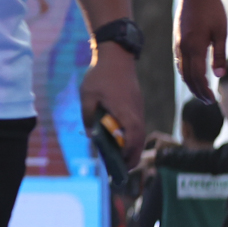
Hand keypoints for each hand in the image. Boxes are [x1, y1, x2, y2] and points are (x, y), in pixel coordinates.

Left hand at [79, 46, 144, 167]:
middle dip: (132, 156)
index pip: (132, 138)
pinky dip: (132, 136)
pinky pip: (137, 125)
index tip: (121, 166)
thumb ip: (88, 116)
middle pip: (139, 140)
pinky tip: (120, 142)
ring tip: (121, 161)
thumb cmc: (100, 76)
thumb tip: (90, 134)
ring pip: (139, 133)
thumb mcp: (87, 96)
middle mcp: (136, 112)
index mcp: (125, 112)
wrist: (117, 55)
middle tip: (121, 171)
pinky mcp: (136, 105)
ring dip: (133, 147)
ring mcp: (138, 108)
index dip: (128, 154)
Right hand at [175, 0, 226, 103]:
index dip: (204, 90)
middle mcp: (183, 48)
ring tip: (201, 91)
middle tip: (208, 102)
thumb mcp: (221, 32)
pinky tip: (192, 74)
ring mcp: (178, 43)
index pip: (197, 76)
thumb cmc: (212, 9)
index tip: (212, 100)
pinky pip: (179, 61)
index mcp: (194, 47)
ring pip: (181, 70)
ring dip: (190, 83)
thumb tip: (220, 76)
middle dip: (197, 91)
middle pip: (187, 77)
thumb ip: (220, 55)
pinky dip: (185, 72)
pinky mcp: (177, 39)